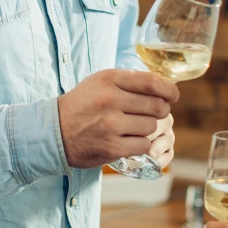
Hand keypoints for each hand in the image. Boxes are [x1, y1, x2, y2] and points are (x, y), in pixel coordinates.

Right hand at [58, 69, 178, 168]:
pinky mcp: (111, 147)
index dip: (169, 90)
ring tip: (133, 128)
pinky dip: (140, 144)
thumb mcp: (100, 82)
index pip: (152, 82)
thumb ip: (129, 81)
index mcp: (110, 80)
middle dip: (159, 111)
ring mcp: (111, 125)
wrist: (54, 131)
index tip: (173, 96)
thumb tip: (162, 85)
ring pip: (151, 127)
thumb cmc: (82, 104)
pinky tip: (129, 141)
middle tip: (150, 114)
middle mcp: (111, 100)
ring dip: (147, 129)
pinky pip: (143, 145)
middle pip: (157, 106)